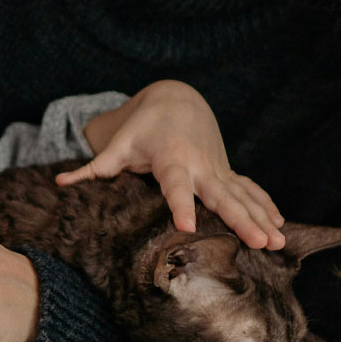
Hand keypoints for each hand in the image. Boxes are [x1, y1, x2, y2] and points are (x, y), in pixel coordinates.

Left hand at [56, 79, 285, 249]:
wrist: (177, 98)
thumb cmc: (144, 125)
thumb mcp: (120, 142)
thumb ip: (94, 166)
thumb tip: (58, 182)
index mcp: (172, 161)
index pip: (176, 187)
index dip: (181, 206)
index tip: (187, 228)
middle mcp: (200, 167)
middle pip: (222, 198)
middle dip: (241, 220)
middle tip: (260, 243)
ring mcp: (217, 170)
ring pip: (243, 197)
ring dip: (262, 219)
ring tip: (279, 243)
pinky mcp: (226, 172)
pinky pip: (249, 191)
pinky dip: (265, 206)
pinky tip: (281, 225)